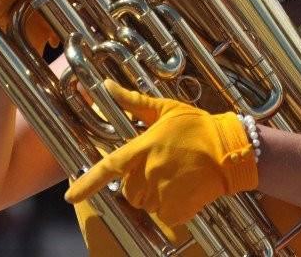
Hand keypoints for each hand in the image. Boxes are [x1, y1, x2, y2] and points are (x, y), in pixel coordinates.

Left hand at [64, 80, 258, 226]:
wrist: (231, 149)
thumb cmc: (199, 127)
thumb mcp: (166, 109)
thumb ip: (134, 101)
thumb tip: (108, 85)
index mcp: (144, 148)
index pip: (108, 167)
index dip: (86, 184)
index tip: (69, 197)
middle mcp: (150, 172)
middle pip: (128, 190)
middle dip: (137, 182)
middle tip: (159, 168)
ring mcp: (163, 192)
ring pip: (145, 203)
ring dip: (154, 195)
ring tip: (175, 176)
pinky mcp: (178, 208)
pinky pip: (164, 214)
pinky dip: (171, 207)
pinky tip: (184, 189)